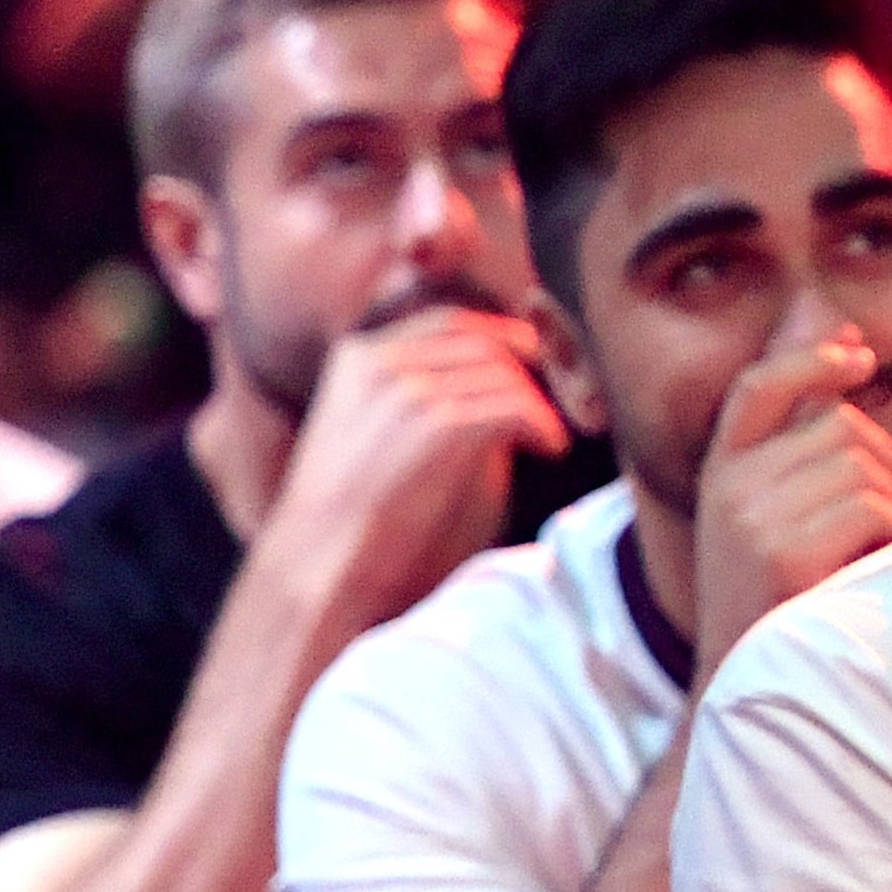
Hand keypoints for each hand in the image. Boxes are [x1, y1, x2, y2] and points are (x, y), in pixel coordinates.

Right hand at [261, 308, 568, 622]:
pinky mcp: (435, 426)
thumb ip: (432, 403)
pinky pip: (512, 407)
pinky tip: (551, 448)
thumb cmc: (355, 524)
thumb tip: (506, 389)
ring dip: (543, 402)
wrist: (320, 568)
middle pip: (483, 343)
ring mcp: (406, 390)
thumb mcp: (380, 442)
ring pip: (502, 373)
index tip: (539, 363)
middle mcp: (380, 361)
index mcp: (359, 359)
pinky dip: (541, 425)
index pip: (449, 323)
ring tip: (557, 434)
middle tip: (570, 398)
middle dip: (534, 368)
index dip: (505, 337)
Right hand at [693, 329, 891, 669]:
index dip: (812, 360)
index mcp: (721, 471)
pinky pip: (875, 509)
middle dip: (882, 468)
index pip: (760, 386)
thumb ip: (805, 444)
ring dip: (889, 510)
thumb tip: (853, 346)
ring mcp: (751, 519)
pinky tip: (866, 572)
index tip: (858, 356)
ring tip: (863, 555)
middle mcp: (728, 486)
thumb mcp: (770, 518)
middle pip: (842, 428)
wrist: (743, 694)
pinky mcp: (783, 555)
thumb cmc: (779, 603)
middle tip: (873, 527)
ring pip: (866, 468)